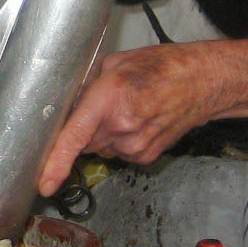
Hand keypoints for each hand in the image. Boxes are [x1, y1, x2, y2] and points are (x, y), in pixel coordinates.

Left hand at [37, 39, 247, 195]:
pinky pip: (118, 152)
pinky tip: (138, 120)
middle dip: (84, 128)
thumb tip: (69, 102)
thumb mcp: (116, 63)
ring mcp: (134, 147)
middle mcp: (121, 128)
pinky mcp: (145, 158)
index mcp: (110, 99)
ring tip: (128, 109)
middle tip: (101, 107)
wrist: (203, 83)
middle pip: (83, 141)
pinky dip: (120, 140)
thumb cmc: (163, 67)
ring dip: (104, 133)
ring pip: (100, 148)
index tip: (44, 183)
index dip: (56, 163)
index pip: (75, 137)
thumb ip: (88, 85)